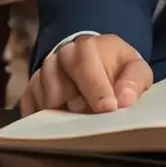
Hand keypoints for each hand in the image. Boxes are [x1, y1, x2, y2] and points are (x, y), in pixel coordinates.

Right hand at [19, 34, 152, 115]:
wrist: (95, 64)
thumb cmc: (116, 69)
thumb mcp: (135, 69)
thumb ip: (134, 81)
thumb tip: (125, 100)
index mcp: (86, 46)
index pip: (85, 64)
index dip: (96, 89)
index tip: (109, 108)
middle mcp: (59, 57)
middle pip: (60, 88)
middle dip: (80, 104)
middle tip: (93, 111)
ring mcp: (42, 74)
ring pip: (46, 101)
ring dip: (64, 112)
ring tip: (79, 111)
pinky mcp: (30, 93)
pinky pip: (31, 110)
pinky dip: (46, 119)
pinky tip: (61, 117)